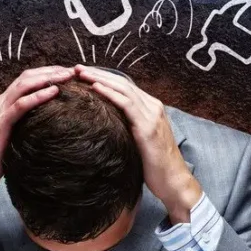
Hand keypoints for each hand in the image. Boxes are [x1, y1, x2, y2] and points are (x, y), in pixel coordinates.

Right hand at [0, 66, 74, 224]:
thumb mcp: (13, 136)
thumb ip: (25, 125)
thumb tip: (48, 125)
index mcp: (4, 104)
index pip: (27, 80)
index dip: (47, 73)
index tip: (67, 73)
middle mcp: (0, 103)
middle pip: (27, 77)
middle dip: (51, 71)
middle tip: (73, 70)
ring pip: (24, 86)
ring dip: (48, 78)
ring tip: (67, 76)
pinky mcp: (0, 124)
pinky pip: (21, 105)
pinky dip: (38, 96)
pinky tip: (53, 92)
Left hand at [75, 65, 201, 222]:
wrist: (173, 182)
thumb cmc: (155, 166)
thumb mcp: (139, 141)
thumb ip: (127, 128)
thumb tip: (105, 125)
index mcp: (151, 108)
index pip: (124, 87)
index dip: (103, 78)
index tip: (83, 74)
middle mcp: (153, 107)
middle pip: (122, 83)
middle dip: (98, 73)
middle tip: (76, 68)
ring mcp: (152, 115)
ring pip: (123, 89)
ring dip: (100, 79)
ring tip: (81, 73)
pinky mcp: (148, 127)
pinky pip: (126, 104)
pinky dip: (110, 94)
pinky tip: (95, 87)